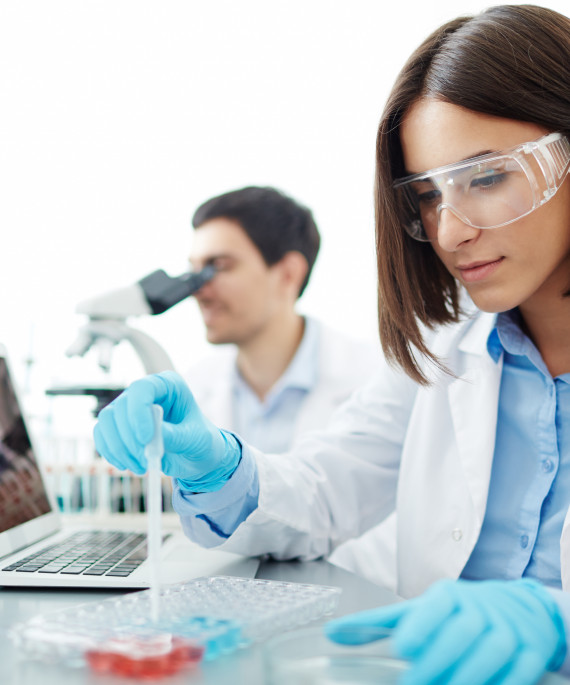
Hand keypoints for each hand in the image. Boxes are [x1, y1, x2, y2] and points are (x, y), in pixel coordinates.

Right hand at [93, 371, 240, 491]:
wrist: (195, 455)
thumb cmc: (200, 441)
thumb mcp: (195, 440)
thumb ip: (175, 436)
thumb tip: (151, 438)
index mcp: (169, 385)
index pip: (143, 388)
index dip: (138, 412)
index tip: (146, 440)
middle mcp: (146, 392)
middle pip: (121, 406)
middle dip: (129, 438)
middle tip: (144, 462)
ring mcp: (129, 407)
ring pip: (107, 421)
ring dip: (119, 448)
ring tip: (140, 467)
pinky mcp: (118, 425)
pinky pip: (102, 435)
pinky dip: (111, 453)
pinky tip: (128, 465)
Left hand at [325, 578, 566, 684]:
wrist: (519, 607)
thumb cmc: (456, 612)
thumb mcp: (418, 611)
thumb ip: (377, 623)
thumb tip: (330, 633)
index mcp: (449, 596)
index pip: (435, 607)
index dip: (420, 625)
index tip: (402, 647)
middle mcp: (480, 608)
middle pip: (462, 632)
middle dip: (438, 662)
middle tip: (411, 684)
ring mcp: (509, 628)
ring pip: (492, 651)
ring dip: (469, 677)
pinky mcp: (533, 651)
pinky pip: (521, 671)